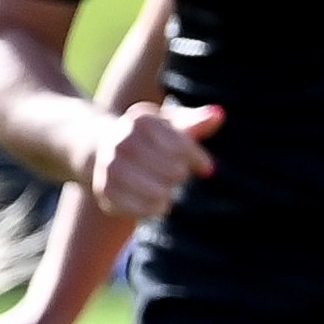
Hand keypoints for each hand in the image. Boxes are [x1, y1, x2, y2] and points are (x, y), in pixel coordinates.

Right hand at [85, 101, 221, 219]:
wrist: (107, 151)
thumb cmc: (153, 138)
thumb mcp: (175, 125)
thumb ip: (197, 121)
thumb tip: (218, 114)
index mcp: (141, 120)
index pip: (182, 146)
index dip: (198, 160)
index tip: (206, 167)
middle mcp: (121, 141)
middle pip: (174, 171)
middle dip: (181, 175)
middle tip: (177, 174)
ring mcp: (110, 166)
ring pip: (159, 193)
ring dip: (169, 193)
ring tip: (167, 187)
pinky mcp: (105, 191)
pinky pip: (143, 209)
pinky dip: (156, 208)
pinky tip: (156, 201)